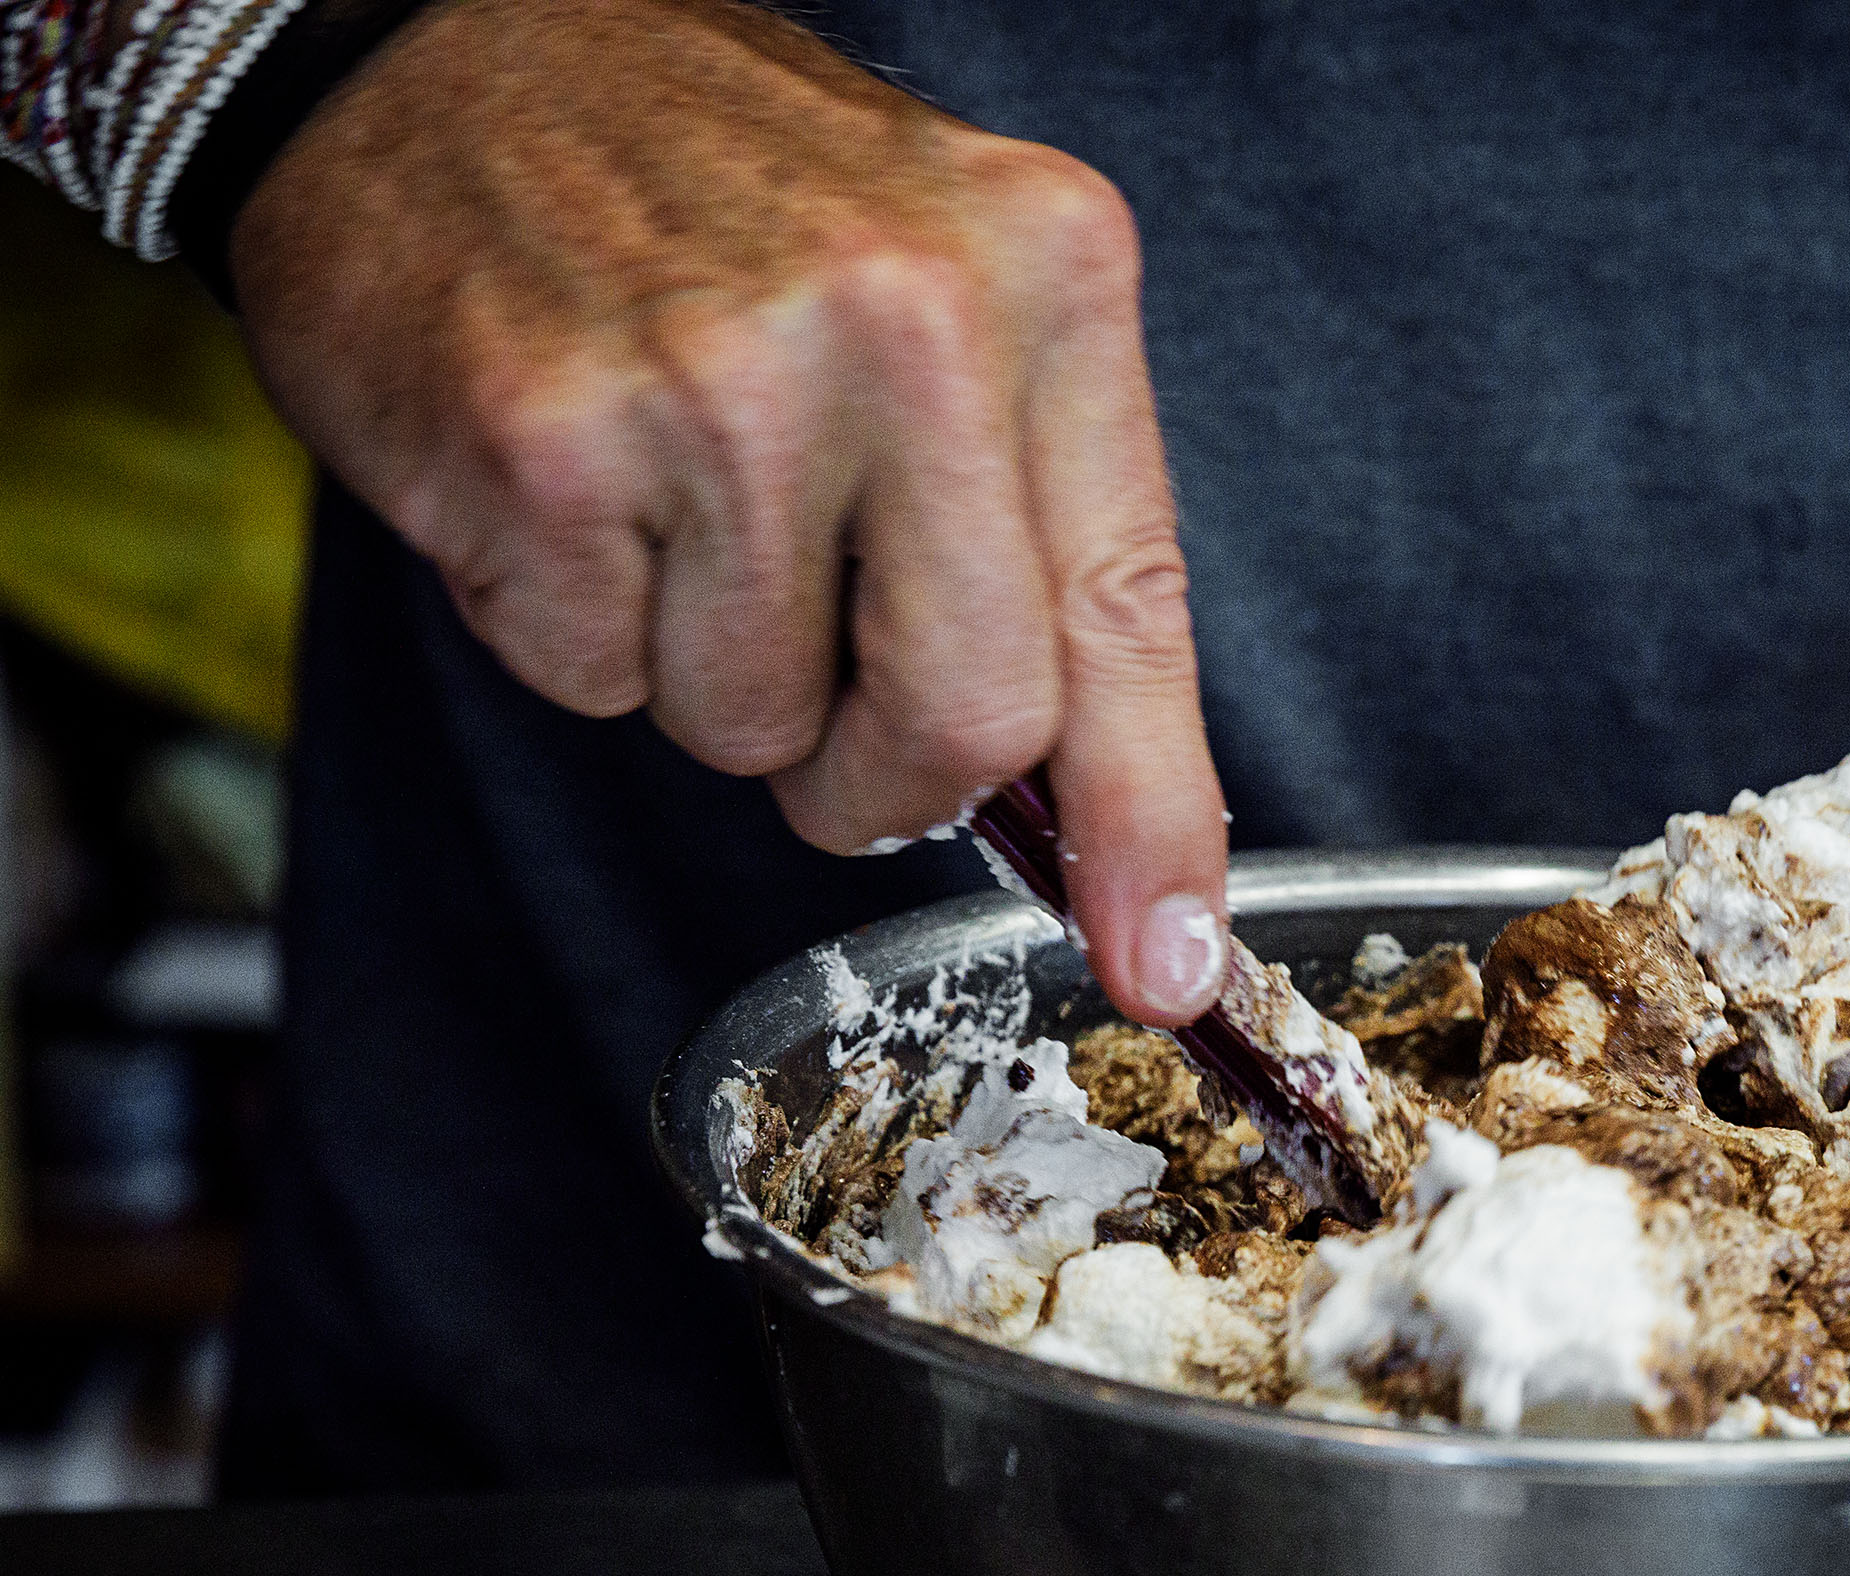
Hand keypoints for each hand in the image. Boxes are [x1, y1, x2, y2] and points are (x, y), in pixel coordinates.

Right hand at [228, 0, 1229, 1023]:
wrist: (436, 39)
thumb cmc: (714, 193)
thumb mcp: (950, 292)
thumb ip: (1039, 534)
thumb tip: (1122, 839)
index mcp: (1044, 273)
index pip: (1133, 612)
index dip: (1151, 822)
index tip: (1165, 962)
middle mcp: (907, 316)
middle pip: (966, 724)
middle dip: (887, 774)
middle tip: (826, 696)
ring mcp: (721, 379)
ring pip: (760, 729)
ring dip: (711, 672)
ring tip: (668, 497)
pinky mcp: (548, 440)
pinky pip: (595, 681)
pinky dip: (575, 625)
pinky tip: (569, 479)